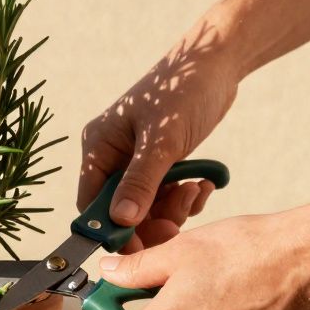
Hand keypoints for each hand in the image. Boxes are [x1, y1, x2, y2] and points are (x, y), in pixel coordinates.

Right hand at [78, 27, 239, 248]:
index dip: (111, 229)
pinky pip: (166, 197)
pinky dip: (184, 198)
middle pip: (120, 211)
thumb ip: (140, 182)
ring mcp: (137, 161)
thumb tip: (121, 221)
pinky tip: (202, 184)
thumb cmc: (183, 89)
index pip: (92, 203)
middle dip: (150, 222)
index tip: (138, 248)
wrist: (217, 62)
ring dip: (172, 209)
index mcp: (99, 147)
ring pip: (147, 208)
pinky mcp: (161, 163)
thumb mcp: (162, 139)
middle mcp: (113, 157)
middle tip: (176, 227)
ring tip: (194, 190)